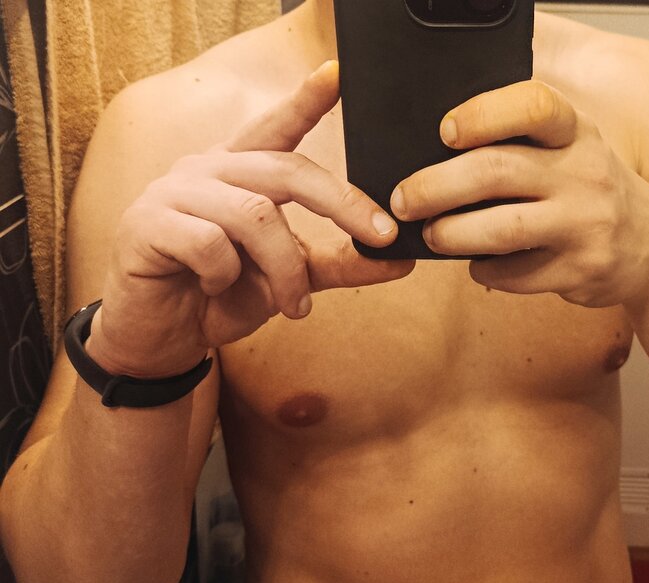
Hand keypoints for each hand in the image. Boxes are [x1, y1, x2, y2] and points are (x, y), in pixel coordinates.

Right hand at [93, 61, 414, 378]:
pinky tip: (213, 290)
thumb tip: (399, 258)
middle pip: (285, 170)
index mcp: (239, 172)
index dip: (305, 101)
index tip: (337, 75)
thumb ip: (338, 264)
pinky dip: (225, 276)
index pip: (277, 129)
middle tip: (380, 237)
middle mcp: (208, 169)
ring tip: (295, 306)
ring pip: (254, 214)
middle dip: (341, 204)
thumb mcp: (290, 280)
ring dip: (286, 269)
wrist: (162, 338)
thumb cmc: (221, 298)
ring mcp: (174, 192)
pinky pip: (209, 243)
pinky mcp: (147, 224)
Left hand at [389, 80, 648, 308]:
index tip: (444, 131)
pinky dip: (486, 271)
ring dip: (453, 234)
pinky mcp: (581, 269)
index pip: (532, 105)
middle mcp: (585, 172)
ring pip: (503, 228)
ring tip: (431, 235)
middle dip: (436, 186)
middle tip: (404, 199)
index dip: (482, 115)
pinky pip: (517, 274)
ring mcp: (585, 223)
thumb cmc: (591, 192)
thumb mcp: (571, 150)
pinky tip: (477, 265)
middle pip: (497, 171)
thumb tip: (435, 158)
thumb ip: (521, 144)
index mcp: (576, 132)